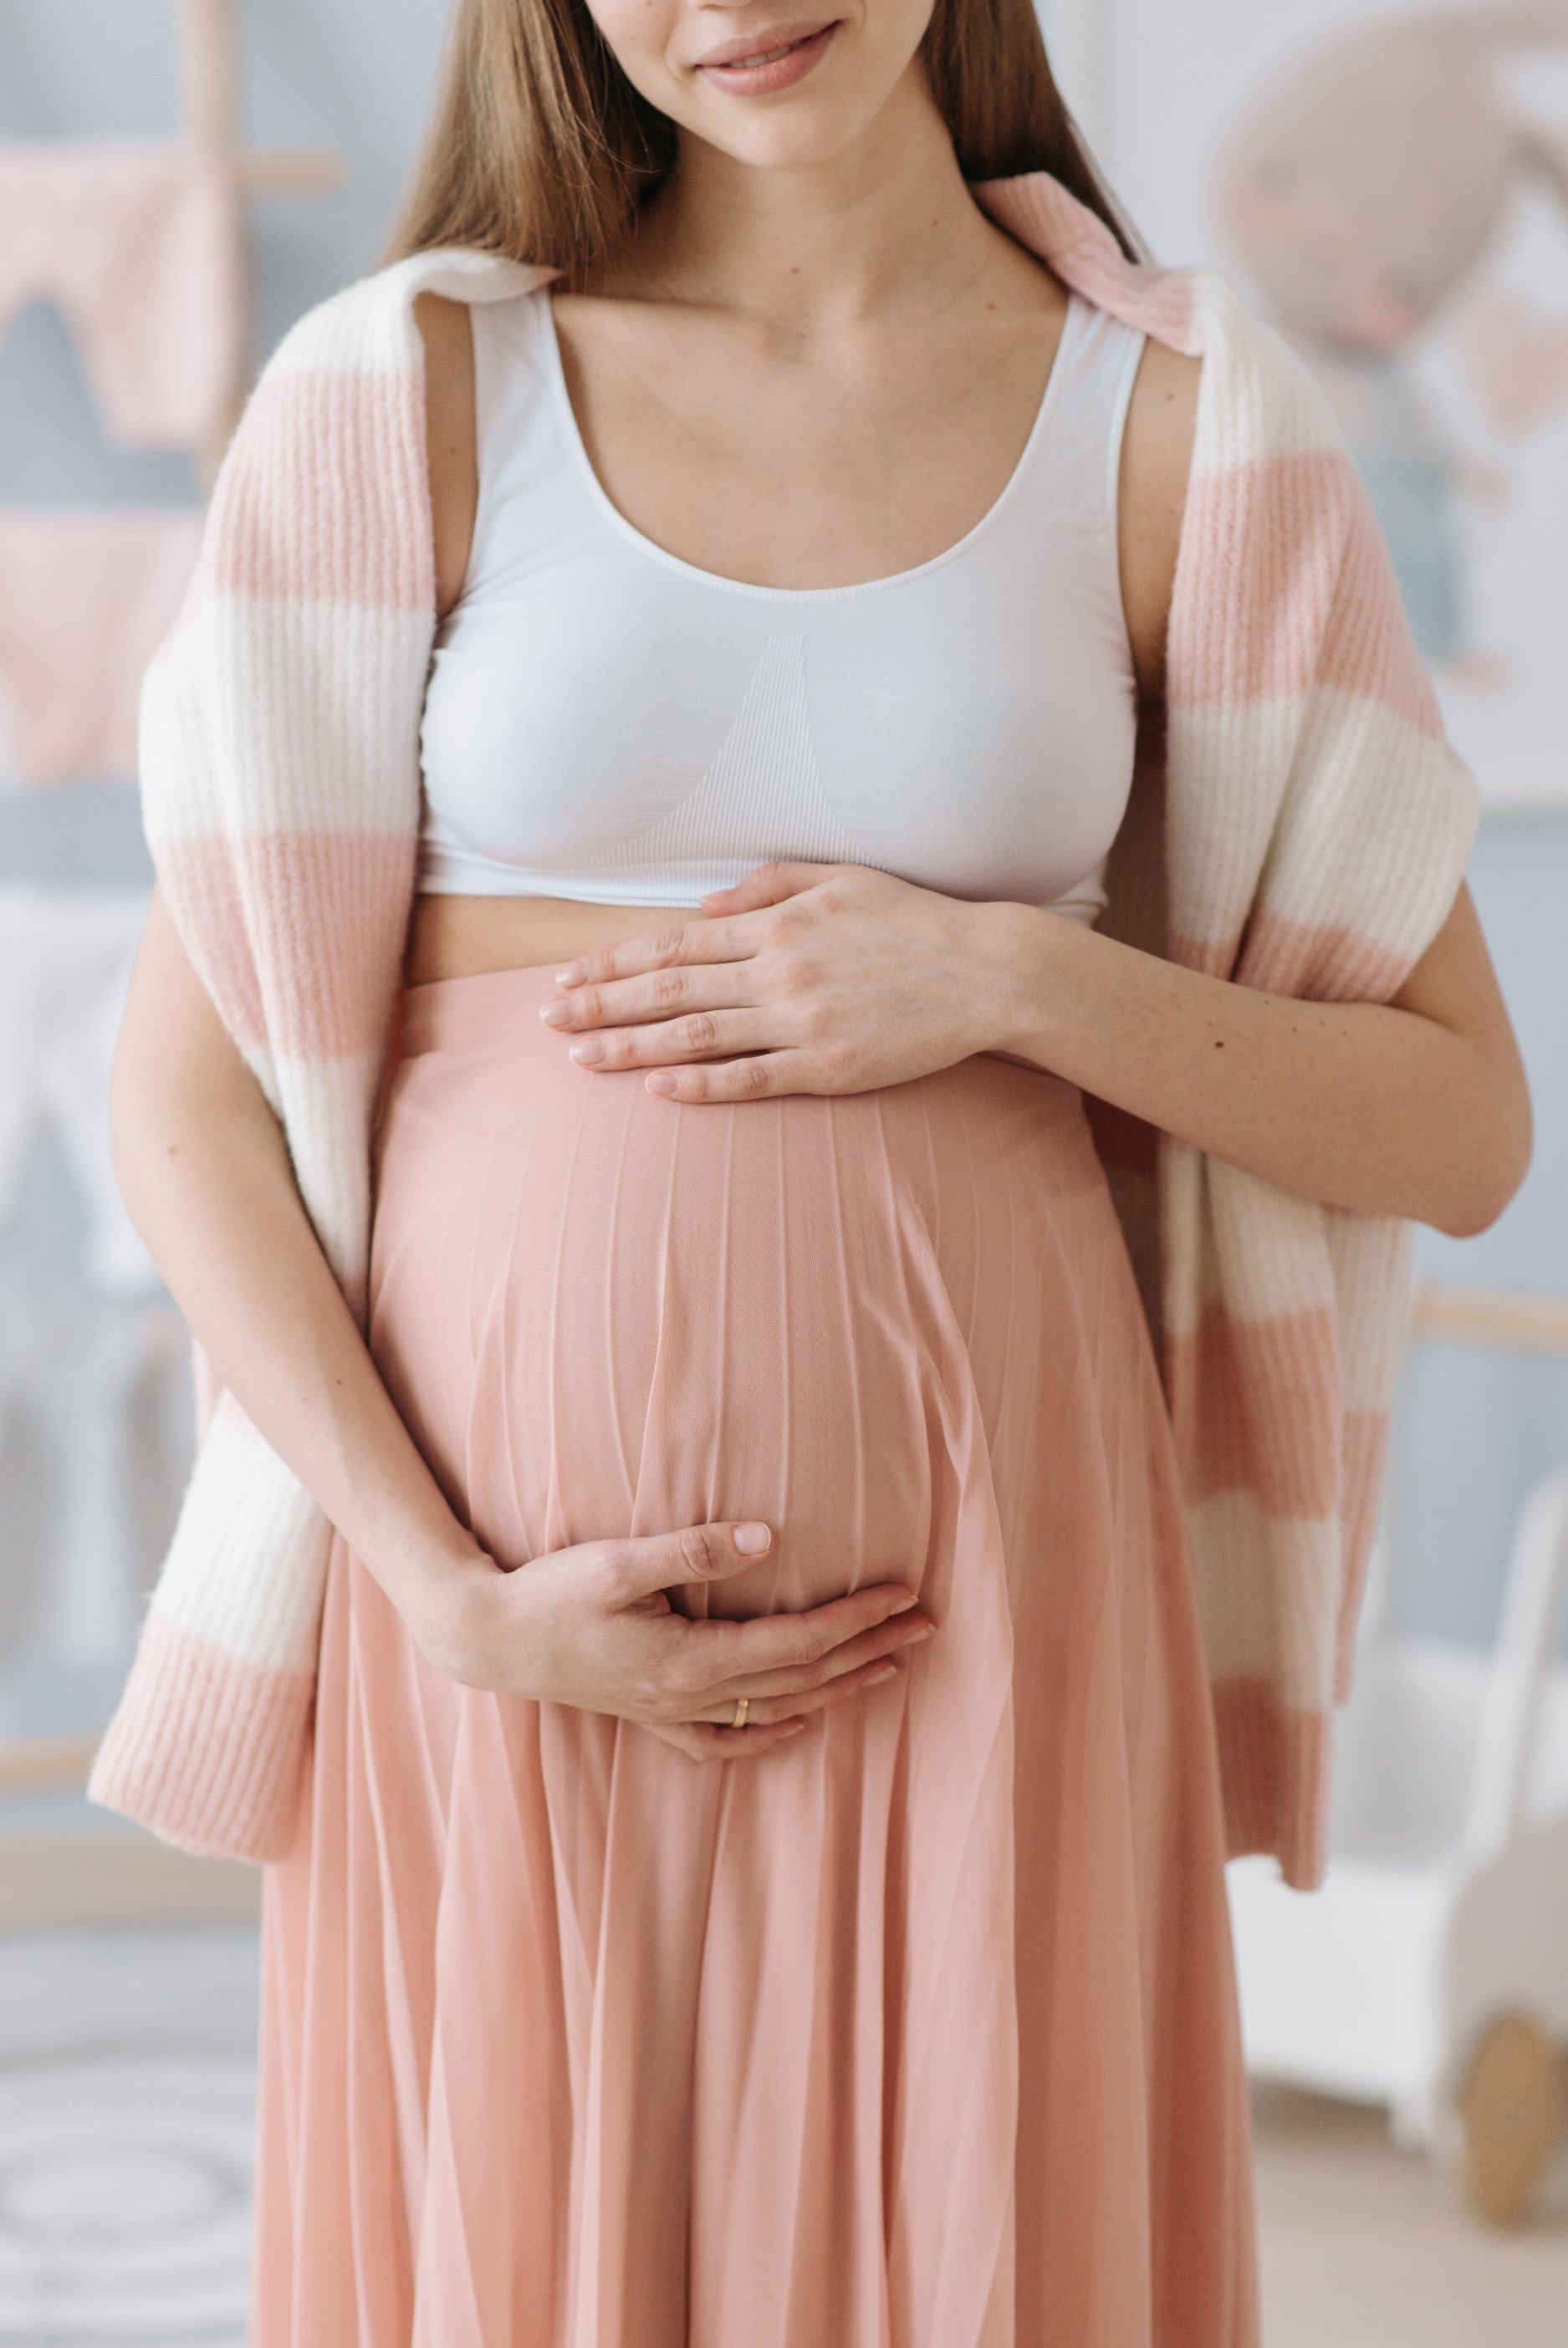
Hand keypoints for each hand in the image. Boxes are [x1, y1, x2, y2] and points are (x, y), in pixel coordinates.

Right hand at [414, 1519, 935, 1761]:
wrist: (489, 1639)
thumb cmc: (550, 1592)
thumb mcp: (617, 1561)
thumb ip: (692, 1549)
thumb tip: (769, 1540)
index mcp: (690, 1660)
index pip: (799, 1641)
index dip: (857, 1619)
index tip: (906, 1595)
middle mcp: (691, 1696)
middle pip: (803, 1678)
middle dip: (871, 1650)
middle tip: (928, 1625)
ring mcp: (672, 1712)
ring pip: (777, 1709)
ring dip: (840, 1688)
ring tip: (891, 1667)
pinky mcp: (652, 1715)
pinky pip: (727, 1740)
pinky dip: (771, 1733)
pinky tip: (799, 1725)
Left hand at [539, 861, 1014, 1102]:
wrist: (985, 972)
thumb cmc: (915, 922)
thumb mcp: (841, 878)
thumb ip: (769, 885)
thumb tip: (703, 905)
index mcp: (777, 923)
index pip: (674, 943)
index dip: (614, 960)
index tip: (569, 973)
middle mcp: (779, 970)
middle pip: (669, 988)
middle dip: (600, 1003)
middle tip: (546, 1018)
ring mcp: (802, 1021)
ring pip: (697, 1034)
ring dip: (632, 1047)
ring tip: (580, 1057)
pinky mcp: (829, 1067)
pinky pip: (753, 1078)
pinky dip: (703, 1084)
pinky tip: (658, 1090)